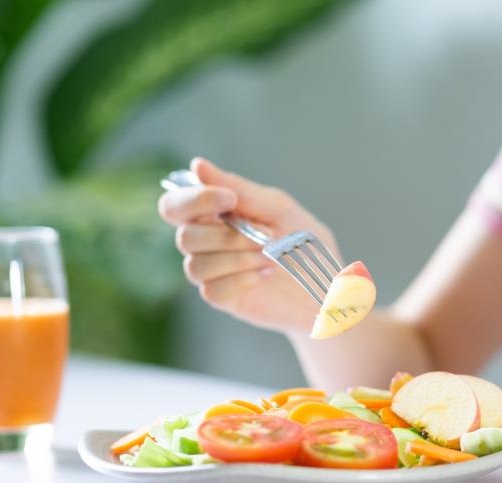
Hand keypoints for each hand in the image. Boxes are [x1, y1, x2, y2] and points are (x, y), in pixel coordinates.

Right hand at [158, 157, 339, 333]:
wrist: (326, 284)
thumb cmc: (302, 242)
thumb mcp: (278, 209)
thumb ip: (241, 190)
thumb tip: (198, 165)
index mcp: (213, 215)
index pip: (175, 206)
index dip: (193, 200)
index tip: (229, 199)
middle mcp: (206, 243)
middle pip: (185, 238)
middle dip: (228, 236)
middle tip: (267, 237)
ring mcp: (212, 272)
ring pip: (196, 266)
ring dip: (239, 259)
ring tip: (271, 258)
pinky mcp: (223, 298)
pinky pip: (212, 290)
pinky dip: (242, 279)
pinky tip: (265, 275)